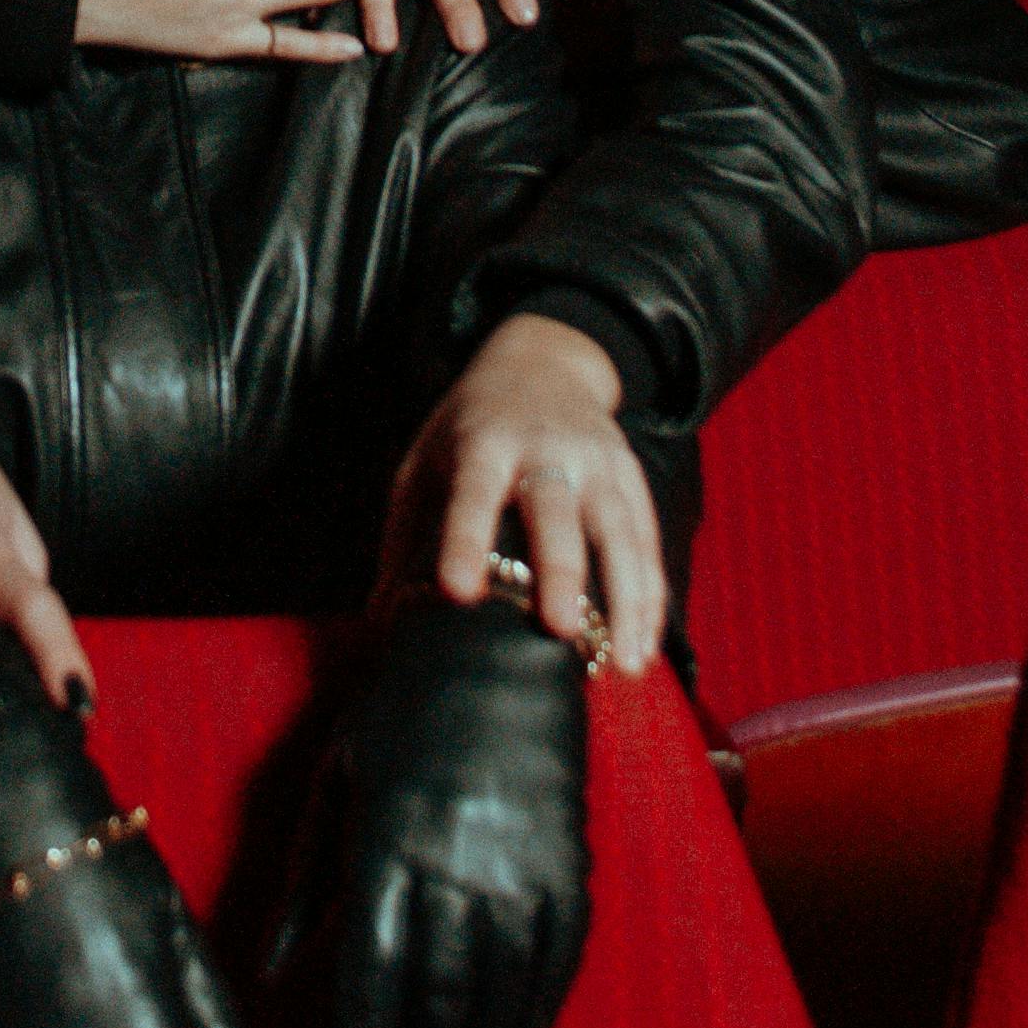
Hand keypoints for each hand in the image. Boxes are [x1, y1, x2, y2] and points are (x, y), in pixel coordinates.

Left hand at [278, 594, 590, 1027]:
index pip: (370, 969)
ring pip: (498, 989)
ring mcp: (519, 864)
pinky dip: (537, 1018)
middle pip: (436, 994)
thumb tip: (266, 970)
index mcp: (386, 840)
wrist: (499, 647)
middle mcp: (455, 861)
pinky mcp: (568, 863)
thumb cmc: (399, 713)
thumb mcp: (334, 781)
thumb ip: (306, 881)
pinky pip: (557, 960)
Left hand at [377, 312, 668, 673]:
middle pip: (554, 511)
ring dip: (626, 597)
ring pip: (617, 529)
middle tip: (557, 629)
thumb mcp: (426, 463)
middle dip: (559, 569)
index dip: (464, 540)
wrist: (540, 363)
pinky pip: (645, 538)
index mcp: (483, 443)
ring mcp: (595, 460)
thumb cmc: (468, 430)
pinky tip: (644, 643)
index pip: (472, 493)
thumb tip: (378, 626)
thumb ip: (405, 540)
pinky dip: (650, 593)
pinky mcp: (629, 474)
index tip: (456, 591)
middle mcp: (544, 448)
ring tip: (627, 664)